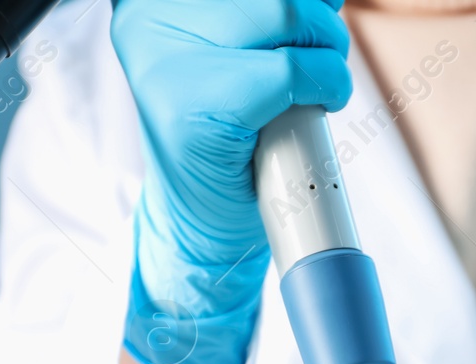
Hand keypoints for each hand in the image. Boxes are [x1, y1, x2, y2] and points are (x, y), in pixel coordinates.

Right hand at [111, 0, 350, 363]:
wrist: (202, 228)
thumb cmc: (229, 140)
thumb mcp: (238, 54)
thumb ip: (264, 17)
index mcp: (155, 4)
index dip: (302, 1)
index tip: (314, 15)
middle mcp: (149, 20)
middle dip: (318, 25)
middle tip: (317, 68)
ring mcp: (166, 62)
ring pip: (288, 15)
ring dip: (325, 56)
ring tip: (311, 91)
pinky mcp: (192, 106)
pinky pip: (289, 73)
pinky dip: (323, 88)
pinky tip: (312, 110)